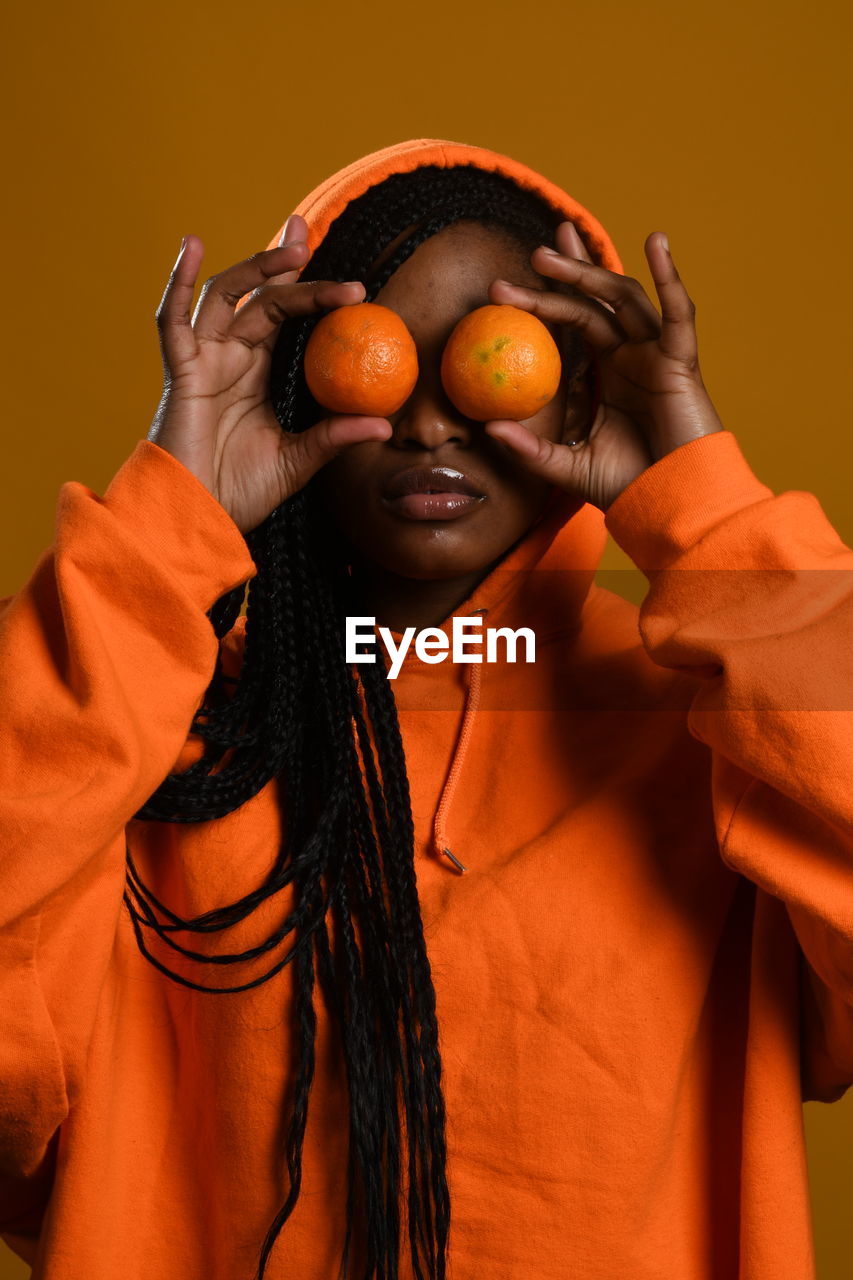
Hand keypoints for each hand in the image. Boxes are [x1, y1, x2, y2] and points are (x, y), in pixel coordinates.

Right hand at [149, 213, 391, 534]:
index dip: (307, 287)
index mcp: (256, 373)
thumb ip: (334, 438)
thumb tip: (386, 426)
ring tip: (293, 249)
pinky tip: (192, 246)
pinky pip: (173, 319)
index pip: (285, 316)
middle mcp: (230, 358)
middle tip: (311, 234)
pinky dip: (178, 281)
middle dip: (285, 264)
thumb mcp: (298, 462)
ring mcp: (203, 360)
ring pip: (226, 296)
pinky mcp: (180, 371)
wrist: (199, 517)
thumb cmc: (240, 493)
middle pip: (261, 297)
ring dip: (257, 267)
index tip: (346, 274)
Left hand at [484, 221, 724, 511]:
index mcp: (610, 371)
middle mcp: (633, 355)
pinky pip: (677, 314)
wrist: (673, 505)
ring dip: (589, 273)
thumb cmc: (628, 487)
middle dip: (565, 272)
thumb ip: (530, 449)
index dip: (548, 295)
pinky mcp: (682, 362)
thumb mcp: (567, 467)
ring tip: (548, 255)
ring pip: (623, 299)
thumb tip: (486, 429)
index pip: (575, 321)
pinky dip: (670, 278)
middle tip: (529, 254)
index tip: (504, 286)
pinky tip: (656, 241)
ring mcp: (658, 354)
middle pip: (596, 300)